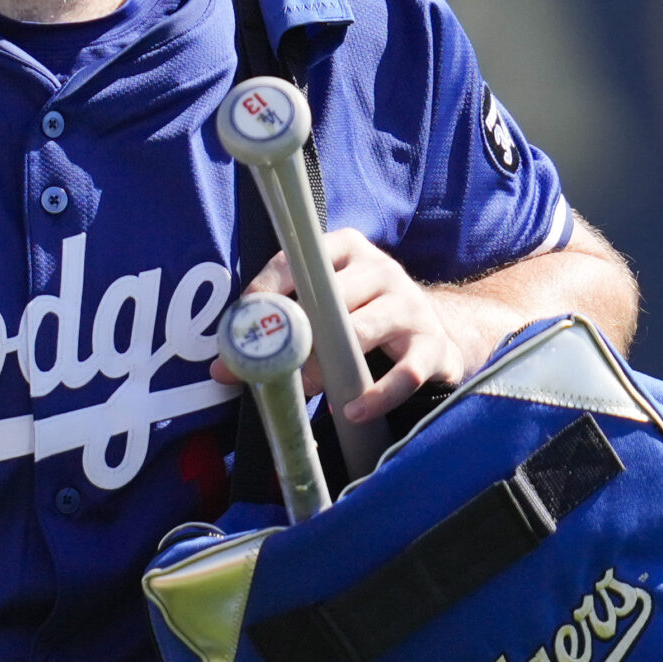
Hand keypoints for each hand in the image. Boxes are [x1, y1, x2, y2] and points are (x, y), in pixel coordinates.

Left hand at [209, 229, 519, 423]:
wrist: (439, 334)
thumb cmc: (363, 319)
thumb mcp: (326, 308)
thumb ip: (280, 326)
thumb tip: (223, 369)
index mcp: (347, 250)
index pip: (299, 259)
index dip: (267, 288)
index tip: (243, 319)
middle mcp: (381, 269)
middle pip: (331, 297)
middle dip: (296, 334)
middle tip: (268, 366)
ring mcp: (410, 306)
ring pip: (363, 331)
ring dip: (328, 365)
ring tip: (306, 391)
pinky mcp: (432, 346)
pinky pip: (405, 373)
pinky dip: (376, 394)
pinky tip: (351, 411)